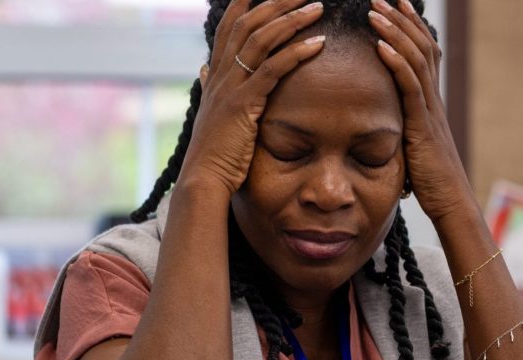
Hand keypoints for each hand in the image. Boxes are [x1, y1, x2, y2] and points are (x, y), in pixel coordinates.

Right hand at [179, 0, 326, 195]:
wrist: (203, 179)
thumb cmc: (214, 152)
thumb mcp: (212, 114)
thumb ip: (211, 88)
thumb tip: (204, 69)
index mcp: (216, 74)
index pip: (230, 27)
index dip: (246, 4)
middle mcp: (221, 74)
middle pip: (248, 23)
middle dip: (276, 2)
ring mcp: (231, 87)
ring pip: (261, 40)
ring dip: (291, 20)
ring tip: (319, 7)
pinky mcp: (244, 104)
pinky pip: (272, 70)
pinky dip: (296, 54)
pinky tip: (318, 44)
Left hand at [369, 0, 476, 222]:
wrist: (451, 203)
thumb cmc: (431, 183)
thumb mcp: (412, 148)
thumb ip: (403, 129)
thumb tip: (385, 126)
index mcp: (430, 104)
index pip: (424, 55)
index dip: (410, 28)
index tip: (396, 6)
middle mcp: (433, 101)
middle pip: (421, 48)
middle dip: (402, 19)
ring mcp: (430, 111)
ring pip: (415, 61)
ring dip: (394, 32)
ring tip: (374, 10)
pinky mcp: (422, 126)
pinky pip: (409, 87)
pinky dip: (395, 62)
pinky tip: (379, 45)